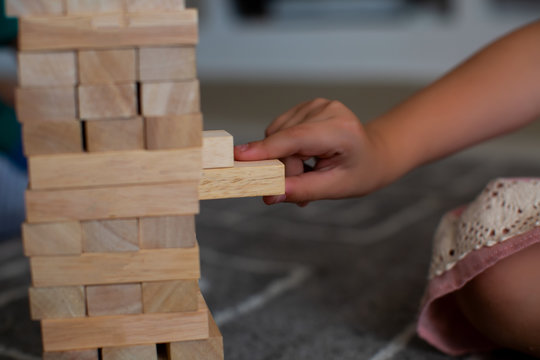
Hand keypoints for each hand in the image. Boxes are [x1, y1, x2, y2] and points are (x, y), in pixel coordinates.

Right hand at [234, 98, 391, 204]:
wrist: (374, 154)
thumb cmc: (359, 173)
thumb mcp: (335, 188)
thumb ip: (302, 190)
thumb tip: (270, 195)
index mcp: (341, 129)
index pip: (296, 138)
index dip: (266, 149)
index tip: (239, 157)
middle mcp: (326, 109)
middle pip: (282, 141)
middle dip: (284, 168)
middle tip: (299, 191)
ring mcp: (315, 104)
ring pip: (277, 135)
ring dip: (285, 160)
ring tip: (307, 172)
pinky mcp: (306, 107)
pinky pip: (280, 131)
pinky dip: (286, 150)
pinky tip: (304, 158)